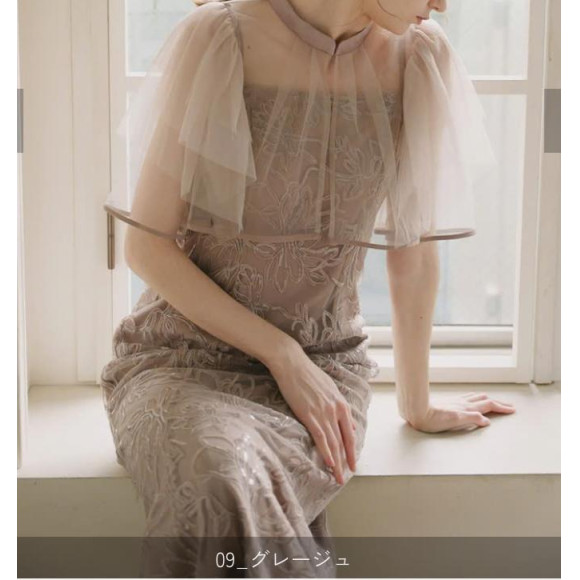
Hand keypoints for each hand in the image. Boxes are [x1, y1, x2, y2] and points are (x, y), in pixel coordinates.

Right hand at [268, 346, 356, 484]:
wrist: (292, 363)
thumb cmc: (308, 374)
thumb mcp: (330, 389)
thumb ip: (339, 407)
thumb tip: (350, 424)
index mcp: (341, 403)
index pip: (350, 432)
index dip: (351, 449)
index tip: (352, 462)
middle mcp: (336, 409)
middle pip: (344, 440)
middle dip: (347, 460)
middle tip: (348, 475)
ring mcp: (324, 412)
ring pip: (334, 442)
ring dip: (337, 462)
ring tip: (337, 477)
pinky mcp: (310, 414)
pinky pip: (320, 437)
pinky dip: (326, 451)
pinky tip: (328, 463)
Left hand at [406, 392, 515, 432]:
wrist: (416, 411)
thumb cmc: (432, 419)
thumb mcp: (454, 421)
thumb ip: (471, 418)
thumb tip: (487, 421)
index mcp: (466, 408)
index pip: (489, 406)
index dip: (501, 408)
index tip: (512, 410)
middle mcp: (463, 403)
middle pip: (485, 400)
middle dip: (498, 403)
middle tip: (509, 406)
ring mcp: (456, 402)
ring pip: (476, 398)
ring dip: (488, 399)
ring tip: (494, 401)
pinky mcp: (449, 403)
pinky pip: (467, 398)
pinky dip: (476, 399)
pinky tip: (472, 400)